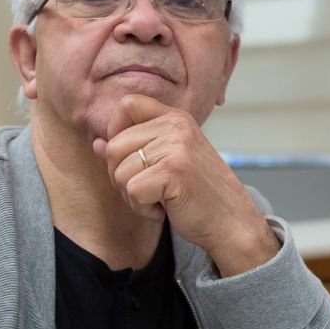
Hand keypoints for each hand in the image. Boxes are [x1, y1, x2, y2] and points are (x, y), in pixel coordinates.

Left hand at [93, 94, 278, 275]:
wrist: (233, 223)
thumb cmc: (200, 194)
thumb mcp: (169, 162)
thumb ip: (135, 148)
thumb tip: (96, 143)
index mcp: (176, 118)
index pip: (127, 105)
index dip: (116, 131)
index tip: (133, 158)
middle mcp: (176, 126)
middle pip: (114, 146)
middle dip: (122, 176)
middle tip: (150, 191)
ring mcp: (176, 147)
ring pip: (119, 172)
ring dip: (133, 197)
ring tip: (161, 200)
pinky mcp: (173, 171)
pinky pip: (132, 191)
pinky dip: (143, 208)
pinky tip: (164, 210)